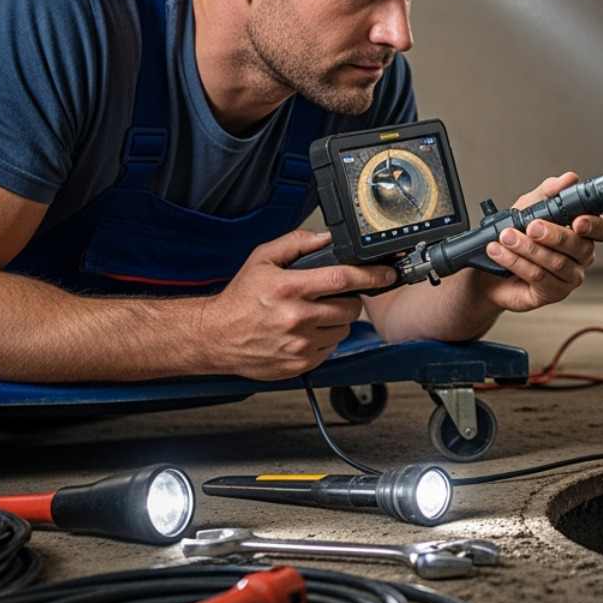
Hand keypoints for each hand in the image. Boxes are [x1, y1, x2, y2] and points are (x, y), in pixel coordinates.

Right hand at [203, 230, 396, 379]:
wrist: (215, 337)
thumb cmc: (239, 299)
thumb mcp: (262, 260)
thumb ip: (296, 244)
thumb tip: (326, 239)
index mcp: (289, 288)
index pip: (342, 278)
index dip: (371, 276)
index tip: (386, 275)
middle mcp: (296, 318)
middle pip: (350, 306)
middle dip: (349, 298)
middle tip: (332, 296)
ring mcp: (299, 344)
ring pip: (344, 328)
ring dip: (337, 319)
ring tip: (314, 314)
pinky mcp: (300, 364)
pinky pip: (331, 348)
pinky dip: (325, 338)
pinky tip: (306, 331)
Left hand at [478, 173, 602, 312]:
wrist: (491, 268)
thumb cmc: (516, 236)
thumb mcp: (529, 207)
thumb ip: (548, 192)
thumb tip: (568, 179)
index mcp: (583, 233)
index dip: (595, 226)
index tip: (578, 221)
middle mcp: (581, 257)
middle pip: (579, 247)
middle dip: (553, 234)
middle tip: (531, 226)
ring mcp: (569, 277)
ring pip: (556, 262)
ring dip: (527, 248)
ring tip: (506, 237)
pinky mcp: (552, 293)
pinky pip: (539, 277)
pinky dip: (517, 262)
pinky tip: (500, 252)